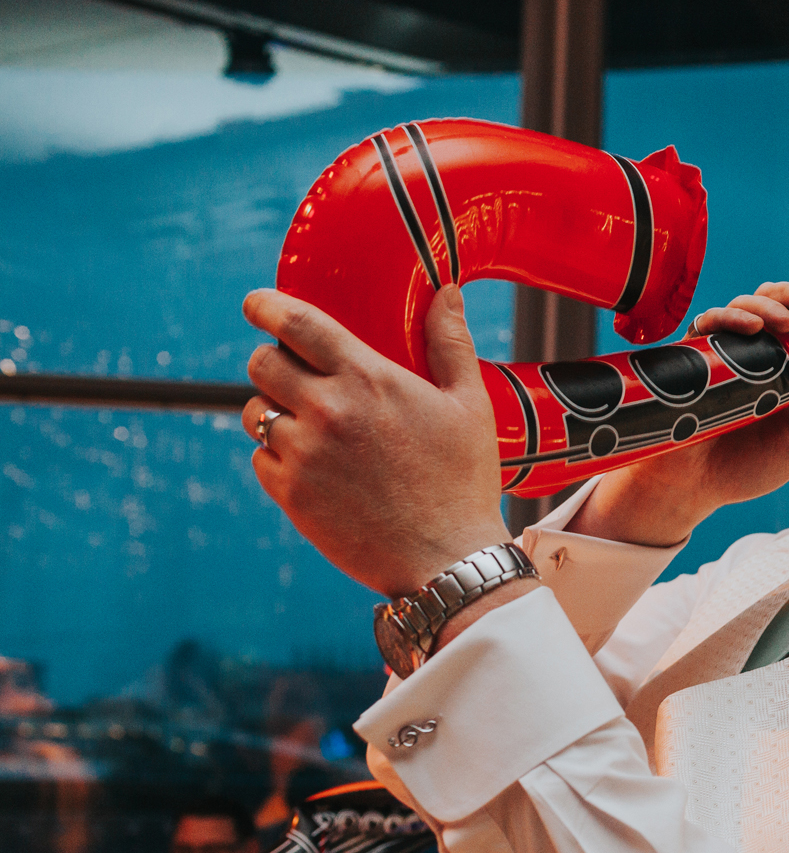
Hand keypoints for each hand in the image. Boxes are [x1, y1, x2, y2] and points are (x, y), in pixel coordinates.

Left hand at [241, 285, 510, 597]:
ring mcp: (304, 454)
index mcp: (368, 379)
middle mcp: (328, 410)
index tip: (256, 304)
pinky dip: (278, 458)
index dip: (265, 306)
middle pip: (261, 363)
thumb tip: (445, 292)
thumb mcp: (471, 405)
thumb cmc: (463, 482)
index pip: (294, 323)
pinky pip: (260, 459)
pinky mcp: (291, 494)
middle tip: (295, 376)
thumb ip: (451, 343)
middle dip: (272, 362)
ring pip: (254, 412)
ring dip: (272, 411)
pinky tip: (316, 468)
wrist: (447, 560)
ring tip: (308, 427)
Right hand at [566, 258, 788, 545]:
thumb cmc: (741, 472)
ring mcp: (721, 353)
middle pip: (771, 302)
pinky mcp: (692, 358)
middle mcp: (752, 353)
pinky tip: (750, 330)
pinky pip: (708, 324)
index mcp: (780, 367)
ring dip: (767, 305)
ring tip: (787, 323)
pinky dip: (729, 319)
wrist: (691, 491)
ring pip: (743, 306)